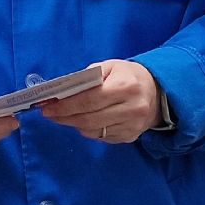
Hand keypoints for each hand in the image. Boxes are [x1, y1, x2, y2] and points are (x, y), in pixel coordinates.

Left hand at [39, 60, 158, 143]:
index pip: (90, 100)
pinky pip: (101, 137)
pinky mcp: (130, 137)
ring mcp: (132, 126)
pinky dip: (88, 130)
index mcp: (126, 87)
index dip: (66, 106)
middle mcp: (132, 108)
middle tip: (49, 114)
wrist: (157, 93)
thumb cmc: (127, 76)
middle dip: (64, 117)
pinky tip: (82, 120)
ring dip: (74, 124)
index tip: (47, 107)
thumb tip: (63, 92)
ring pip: (93, 131)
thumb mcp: (110, 66)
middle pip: (89, 119)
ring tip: (63, 116)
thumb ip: (87, 77)